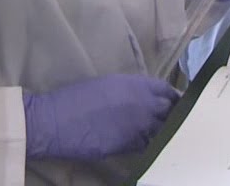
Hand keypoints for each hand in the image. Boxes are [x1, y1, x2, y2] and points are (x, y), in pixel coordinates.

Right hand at [23, 74, 178, 160]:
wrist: (55, 121)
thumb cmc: (76, 98)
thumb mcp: (108, 84)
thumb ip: (132, 90)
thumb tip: (144, 98)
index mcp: (136, 85)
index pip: (166, 90)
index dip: (172, 97)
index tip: (175, 102)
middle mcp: (143, 103)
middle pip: (170, 110)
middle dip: (173, 114)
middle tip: (172, 120)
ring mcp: (138, 125)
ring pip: (162, 130)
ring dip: (163, 131)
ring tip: (163, 134)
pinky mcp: (129, 145)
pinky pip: (148, 145)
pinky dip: (150, 145)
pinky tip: (148, 145)